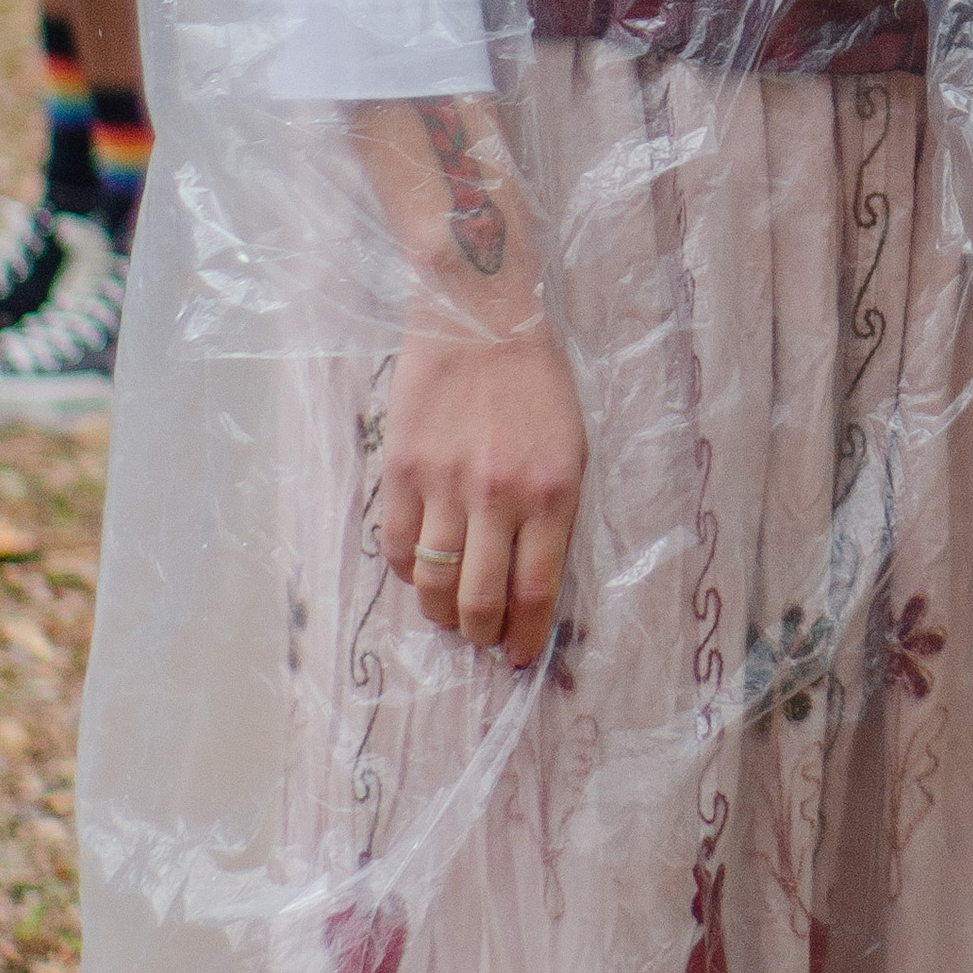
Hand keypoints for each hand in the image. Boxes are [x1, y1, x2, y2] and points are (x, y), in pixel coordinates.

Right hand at [380, 319, 587, 664]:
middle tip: (483, 636)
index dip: (524, 638)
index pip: (535, 594)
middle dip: (482, 635)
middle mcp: (499, 496)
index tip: (519, 656)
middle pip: (480, 603)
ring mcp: (445, 485)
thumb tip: (530, 586)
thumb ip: (553, 517)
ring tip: (449, 610)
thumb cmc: (538, 385)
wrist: (482, 317)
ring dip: (442, 613)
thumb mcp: (571, 449)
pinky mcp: (403, 472)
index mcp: (553, 492)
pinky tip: (423, 566)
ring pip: (434, 588)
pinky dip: (410, 573)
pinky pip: (400, 550)